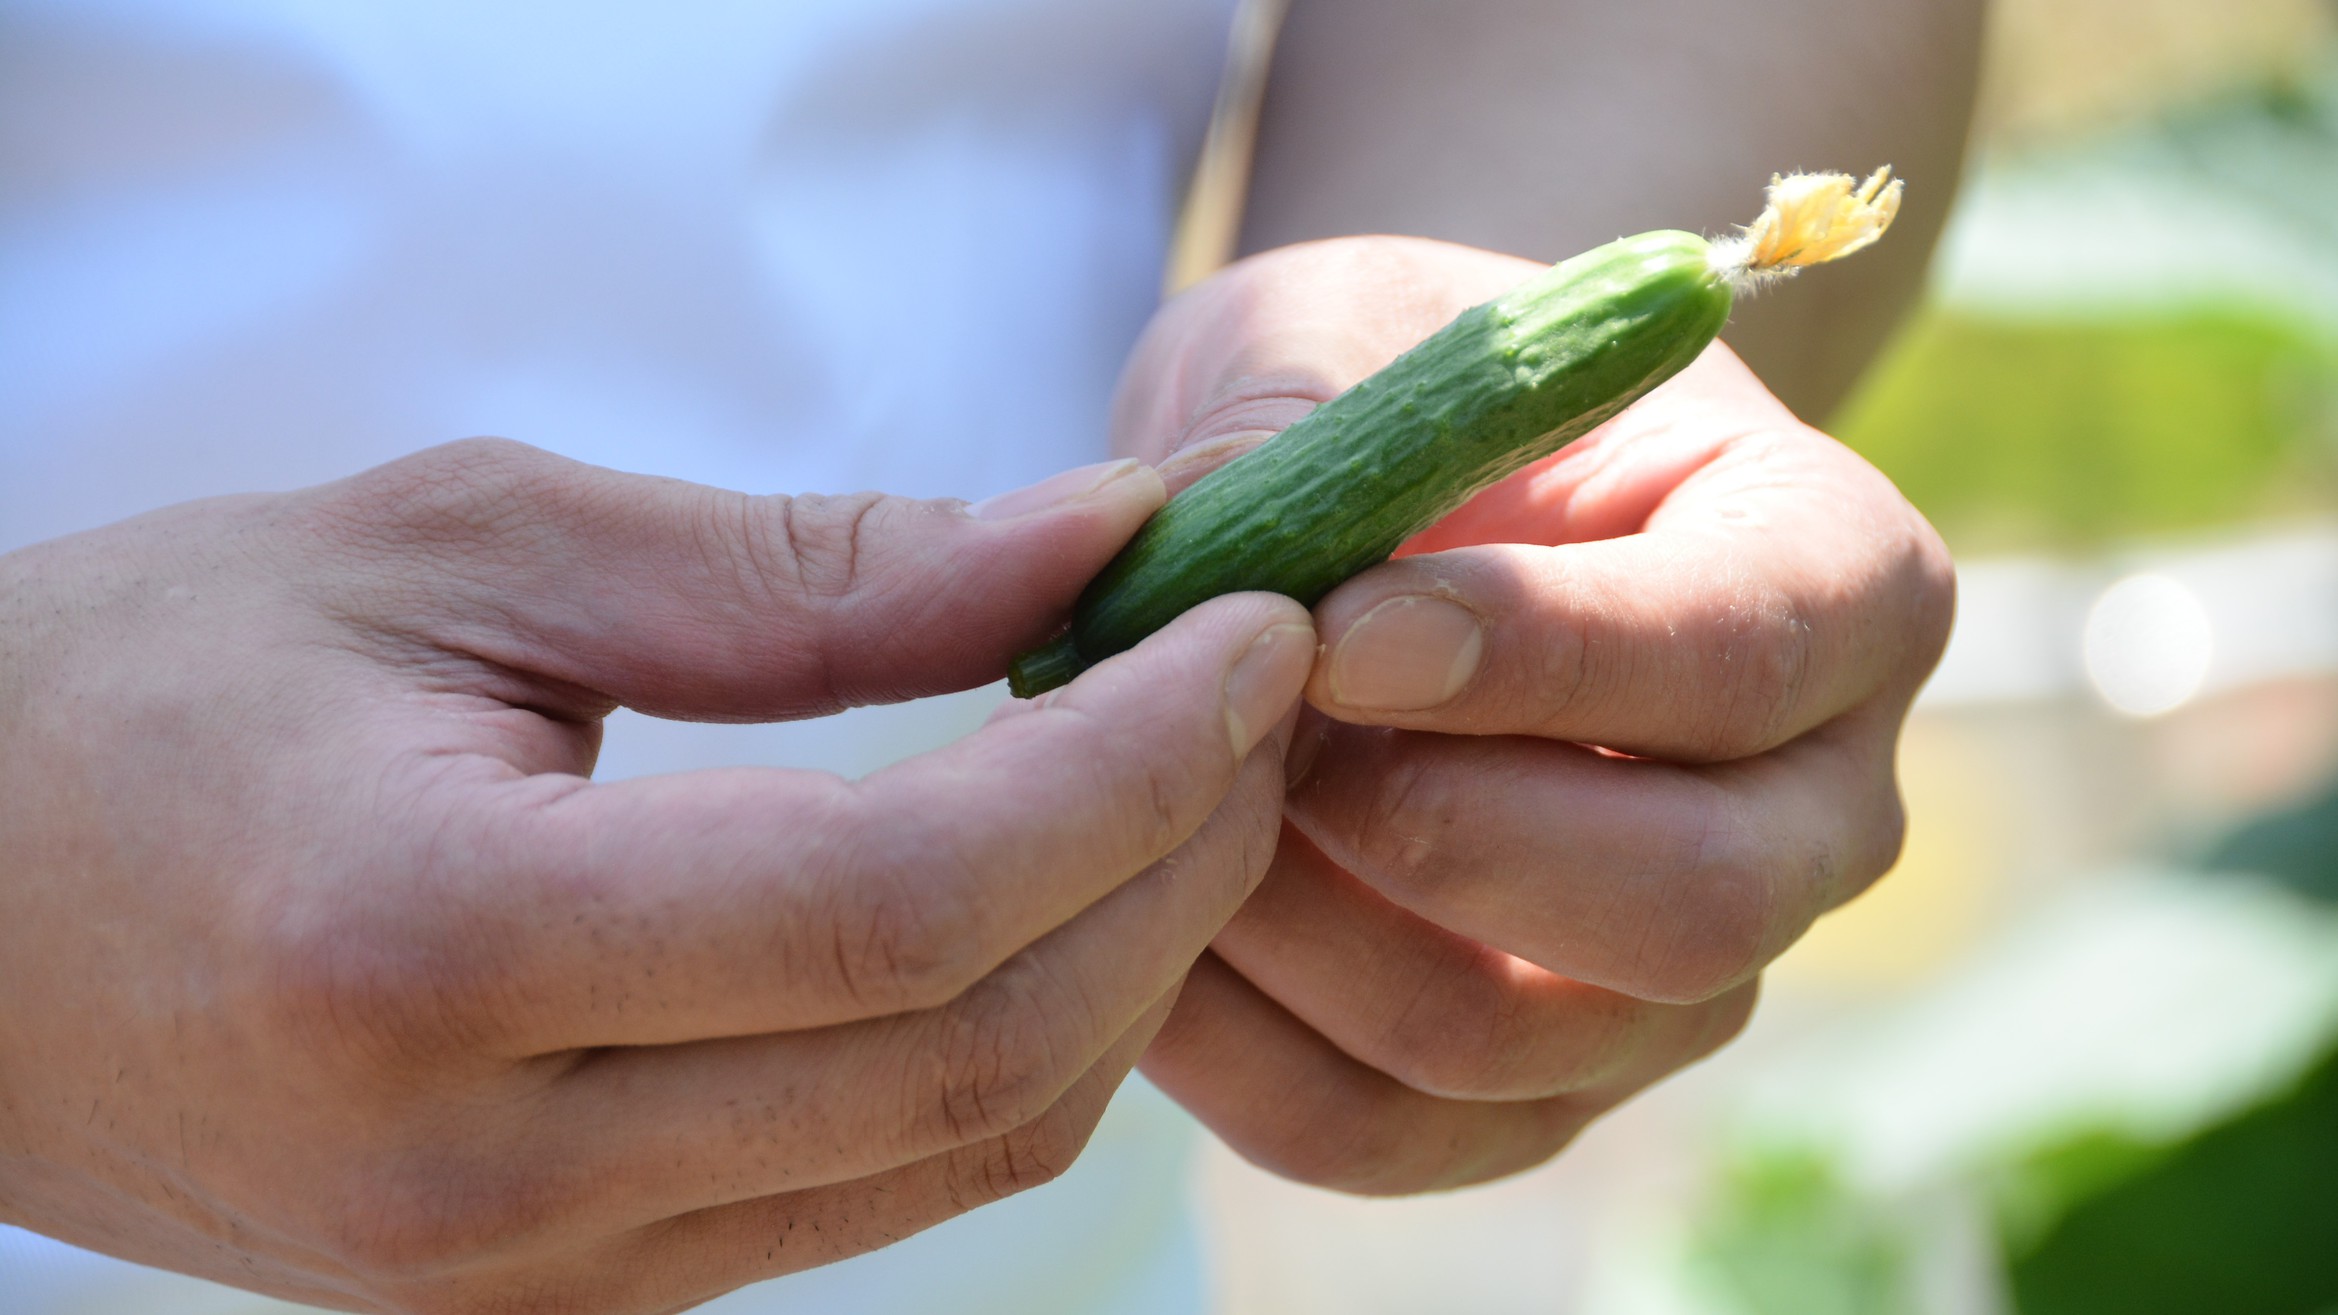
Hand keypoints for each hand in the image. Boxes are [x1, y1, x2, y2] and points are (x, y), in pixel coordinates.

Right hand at [0, 439, 1314, 1311]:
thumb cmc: (149, 684)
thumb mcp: (458, 546)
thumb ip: (798, 573)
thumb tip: (1086, 545)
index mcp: (426, 949)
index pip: (899, 905)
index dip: (1129, 765)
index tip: (1248, 628)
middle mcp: (490, 1176)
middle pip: (973, 1054)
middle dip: (1175, 863)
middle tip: (1253, 690)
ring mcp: (532, 1279)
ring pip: (956, 1150)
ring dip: (1121, 962)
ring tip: (1179, 777)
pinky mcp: (565, 1301)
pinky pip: (870, 1189)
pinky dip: (1005, 1040)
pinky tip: (1043, 894)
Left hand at [1120, 237, 1953, 1191]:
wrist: (1383, 509)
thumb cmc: (1391, 387)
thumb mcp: (1340, 328)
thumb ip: (1295, 410)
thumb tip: (1215, 532)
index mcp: (1837, 580)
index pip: (1737, 655)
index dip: (1535, 656)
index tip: (1336, 631)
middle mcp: (1810, 810)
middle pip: (1690, 907)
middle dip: (1432, 827)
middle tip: (1241, 730)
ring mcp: (1681, 979)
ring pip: (1510, 1040)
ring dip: (1300, 927)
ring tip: (1157, 794)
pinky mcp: (1531, 1087)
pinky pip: (1378, 1130)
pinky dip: (1229, 1042)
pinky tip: (1135, 907)